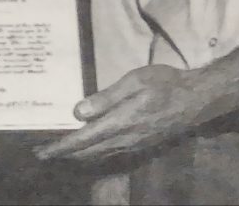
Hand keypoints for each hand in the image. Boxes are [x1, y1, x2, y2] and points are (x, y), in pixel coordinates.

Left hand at [34, 65, 207, 163]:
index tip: (41, 152)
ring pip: (99, 156)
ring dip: (77, 156)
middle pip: (87, 153)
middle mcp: (124, 140)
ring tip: (60, 153)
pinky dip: (94, 154)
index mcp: (119, 123)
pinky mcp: (141, 146)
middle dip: (63, 155)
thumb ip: (105, 98)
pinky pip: (111, 155)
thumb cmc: (166, 84)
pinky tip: (89, 150)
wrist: (197, 100)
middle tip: (42, 153)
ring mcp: (134, 146)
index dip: (60, 148)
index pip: (82, 141)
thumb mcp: (134, 82)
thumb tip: (77, 112)